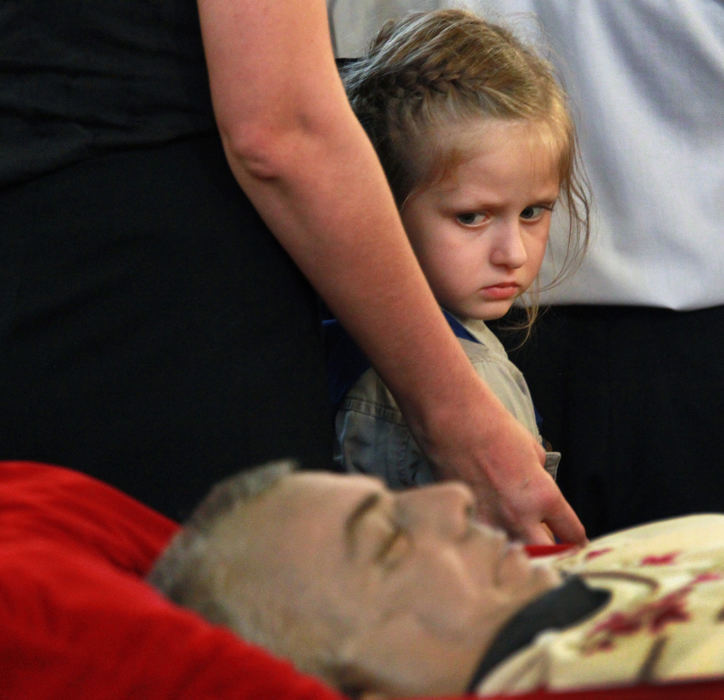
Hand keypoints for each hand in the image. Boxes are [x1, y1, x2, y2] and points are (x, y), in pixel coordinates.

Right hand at [417, 384, 586, 545]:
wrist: (453, 422)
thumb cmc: (492, 428)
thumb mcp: (533, 452)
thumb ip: (541, 481)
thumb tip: (540, 495)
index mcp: (543, 496)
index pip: (571, 534)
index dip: (575, 539)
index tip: (572, 541)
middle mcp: (519, 517)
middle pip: (546, 556)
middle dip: (550, 553)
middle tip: (547, 547)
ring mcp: (490, 522)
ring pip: (512, 554)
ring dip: (517, 549)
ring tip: (515, 540)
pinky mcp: (466, 521)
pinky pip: (485, 540)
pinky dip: (489, 539)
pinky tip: (487, 531)